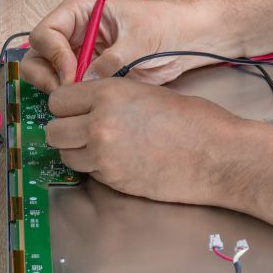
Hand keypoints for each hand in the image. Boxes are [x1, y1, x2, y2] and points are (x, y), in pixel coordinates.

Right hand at [21, 0, 225, 92]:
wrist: (186, 42)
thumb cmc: (165, 26)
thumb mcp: (139, 40)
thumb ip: (112, 60)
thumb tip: (87, 81)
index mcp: (80, 12)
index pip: (45, 32)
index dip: (54, 55)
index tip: (71, 74)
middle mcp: (74, 34)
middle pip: (37, 54)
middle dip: (46, 75)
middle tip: (64, 92)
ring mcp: (78, 56)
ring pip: (45, 74)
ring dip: (53, 89)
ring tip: (73, 100)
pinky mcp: (87, 76)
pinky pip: (67, 90)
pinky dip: (68, 100)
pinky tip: (83, 106)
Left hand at [44, 78, 242, 204]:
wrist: (218, 156)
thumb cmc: (194, 120)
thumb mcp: (146, 93)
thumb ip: (112, 99)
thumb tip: (87, 106)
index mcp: (108, 94)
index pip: (58, 100)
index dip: (66, 107)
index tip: (76, 111)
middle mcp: (99, 123)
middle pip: (54, 131)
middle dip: (65, 132)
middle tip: (84, 132)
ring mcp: (104, 155)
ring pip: (65, 155)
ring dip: (78, 152)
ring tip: (102, 149)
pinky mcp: (113, 180)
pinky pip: (88, 173)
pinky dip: (96, 169)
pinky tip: (119, 162)